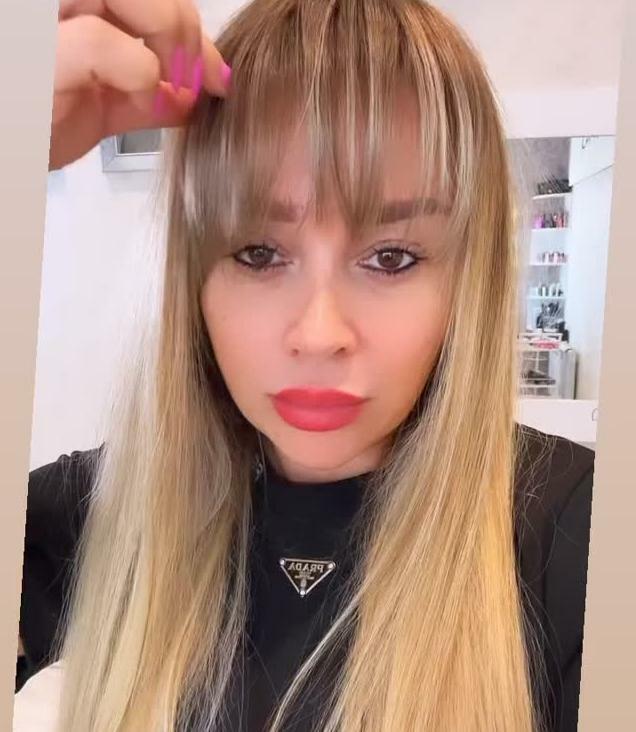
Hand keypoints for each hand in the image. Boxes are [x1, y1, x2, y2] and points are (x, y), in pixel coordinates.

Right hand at [49, 0, 230, 170]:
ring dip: (168, 36)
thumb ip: (149, 93)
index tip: (216, 73)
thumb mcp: (104, 105)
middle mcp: (56, 5)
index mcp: (75, 7)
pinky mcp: (34, 54)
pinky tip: (143, 101)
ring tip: (169, 85)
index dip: (190, 24)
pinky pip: (100, 43)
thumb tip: (197, 92)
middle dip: (184, 26)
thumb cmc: (37, 127)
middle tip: (196, 78)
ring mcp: (38, 20)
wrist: (4, 159)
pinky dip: (140, 74)